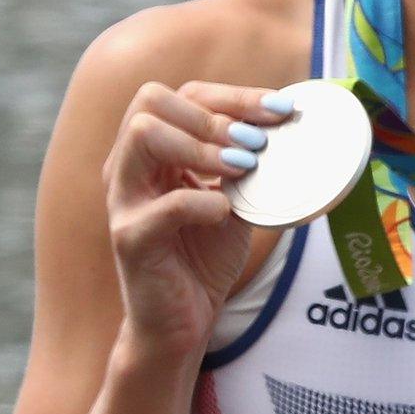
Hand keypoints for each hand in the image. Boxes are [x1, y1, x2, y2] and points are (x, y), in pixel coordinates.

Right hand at [103, 80, 288, 355]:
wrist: (184, 318)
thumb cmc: (206, 253)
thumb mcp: (234, 196)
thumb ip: (249, 161)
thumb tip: (291, 123)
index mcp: (153, 152)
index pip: (183, 95)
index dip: (235, 96)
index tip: (281, 108)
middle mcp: (129, 168)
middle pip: (151, 101)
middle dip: (214, 113)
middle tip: (256, 143)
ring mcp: (124, 201)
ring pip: (144, 136)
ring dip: (204, 145)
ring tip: (244, 167)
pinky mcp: (131, 240)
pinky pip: (162, 206)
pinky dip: (201, 202)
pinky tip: (226, 212)